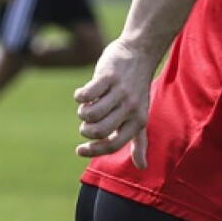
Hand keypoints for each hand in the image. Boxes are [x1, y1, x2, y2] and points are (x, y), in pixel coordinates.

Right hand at [74, 38, 154, 168]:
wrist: (139, 53)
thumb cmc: (137, 89)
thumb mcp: (141, 115)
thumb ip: (139, 141)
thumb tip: (142, 167)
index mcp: (138, 120)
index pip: (113, 145)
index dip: (93, 151)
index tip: (79, 150)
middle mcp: (131, 107)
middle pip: (99, 131)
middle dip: (86, 131)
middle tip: (85, 123)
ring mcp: (120, 91)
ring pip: (91, 114)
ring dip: (82, 113)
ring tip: (86, 106)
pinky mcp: (108, 76)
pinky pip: (86, 94)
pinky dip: (79, 97)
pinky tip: (82, 94)